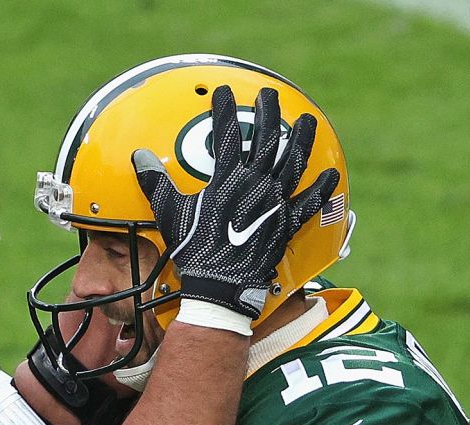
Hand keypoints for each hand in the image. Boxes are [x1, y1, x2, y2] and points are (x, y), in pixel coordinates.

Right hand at [132, 85, 339, 319]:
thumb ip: (157, 183)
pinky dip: (320, 190)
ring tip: (308, 121)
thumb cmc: (194, 251)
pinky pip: (308, 204)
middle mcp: (255, 186)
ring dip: (301, 141)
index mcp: (227, 180)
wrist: (220, 287)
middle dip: (269, 114)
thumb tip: (138, 157)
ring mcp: (274, 204)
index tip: (224, 91)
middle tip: (270, 95)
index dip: (225, 109)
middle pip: (267, 140)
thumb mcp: (170, 214)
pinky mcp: (286, 225)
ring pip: (293, 164)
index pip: (226, 134)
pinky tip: (330, 175)